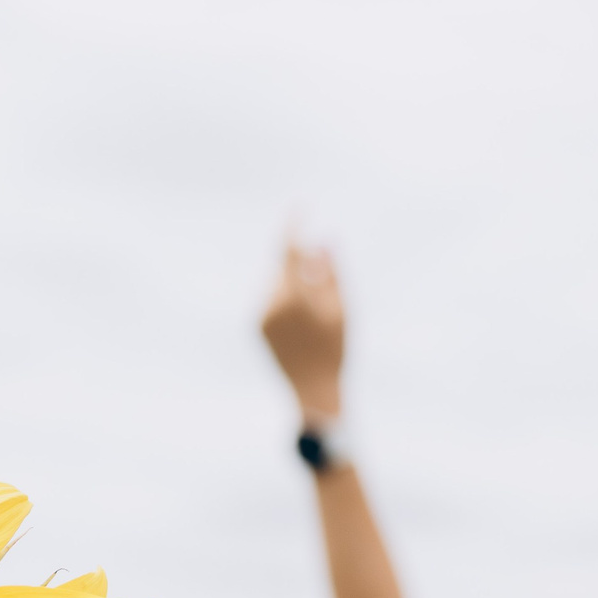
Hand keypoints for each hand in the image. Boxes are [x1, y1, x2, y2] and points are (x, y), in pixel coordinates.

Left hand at [262, 240, 346, 421]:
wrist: (313, 390)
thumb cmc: (334, 349)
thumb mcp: (341, 308)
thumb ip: (330, 271)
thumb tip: (321, 240)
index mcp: (293, 295)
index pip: (288, 249)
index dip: (294, 225)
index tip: (300, 207)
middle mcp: (271, 301)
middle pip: (285, 267)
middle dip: (302, 266)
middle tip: (324, 289)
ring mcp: (260, 314)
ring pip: (278, 282)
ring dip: (294, 285)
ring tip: (312, 318)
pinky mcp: (256, 324)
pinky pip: (271, 298)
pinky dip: (285, 300)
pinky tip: (299, 326)